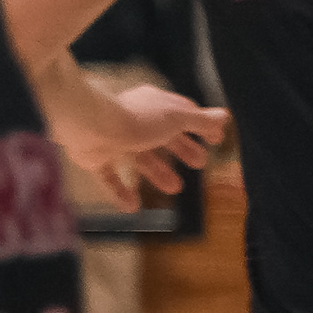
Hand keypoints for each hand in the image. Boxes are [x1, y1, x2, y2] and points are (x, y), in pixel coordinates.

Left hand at [57, 81, 227, 206]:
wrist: (88, 125)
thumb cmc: (137, 118)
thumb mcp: (177, 119)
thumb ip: (200, 121)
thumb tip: (225, 117)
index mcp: (155, 106)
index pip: (181, 114)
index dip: (200, 126)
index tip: (215, 140)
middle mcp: (135, 120)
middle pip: (163, 137)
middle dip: (182, 150)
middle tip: (199, 164)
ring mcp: (114, 139)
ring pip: (140, 158)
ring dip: (158, 173)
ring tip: (174, 188)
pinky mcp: (96, 157)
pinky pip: (110, 176)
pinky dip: (121, 192)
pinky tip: (133, 207)